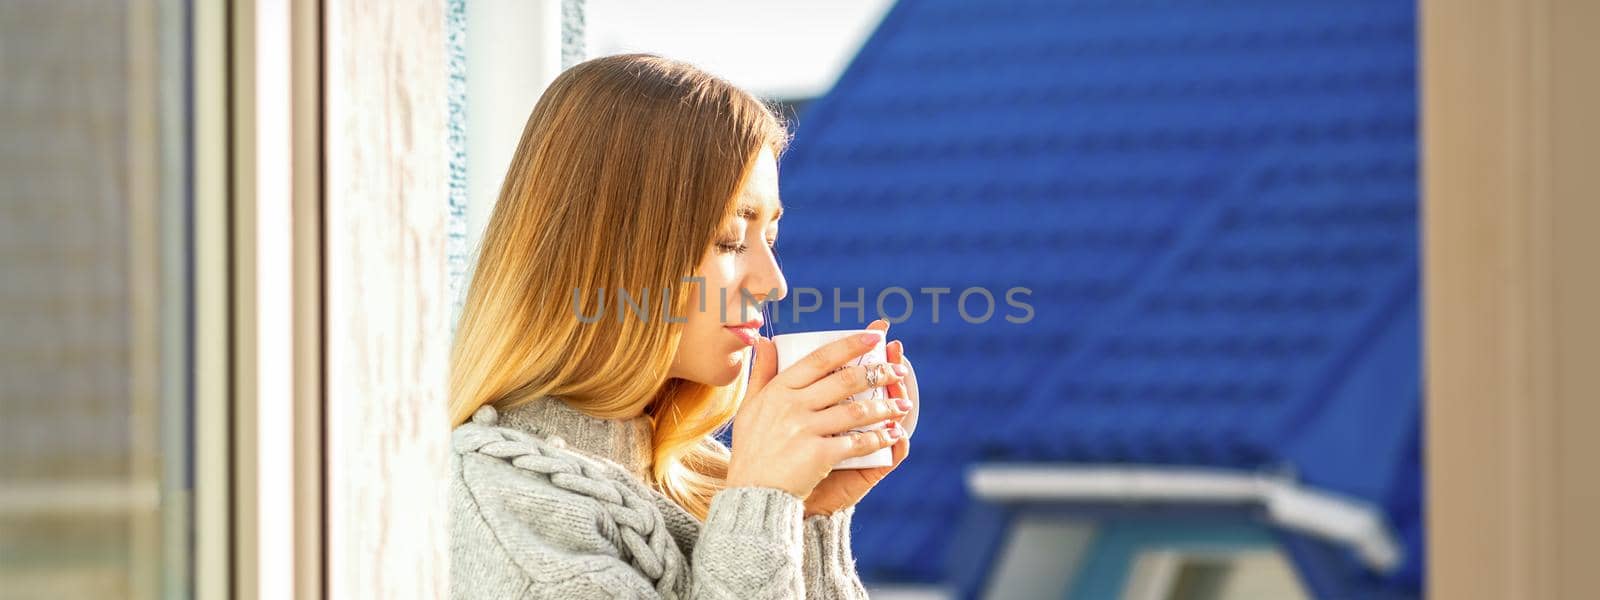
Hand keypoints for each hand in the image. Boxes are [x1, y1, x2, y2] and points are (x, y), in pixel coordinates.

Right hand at [725, 326, 911, 499]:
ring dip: (886, 406)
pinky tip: (893, 434)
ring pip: (856, 410)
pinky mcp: (818, 454)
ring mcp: (806, 429)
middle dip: (879, 372)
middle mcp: (793, 405)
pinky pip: (857, 442)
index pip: (820, 358)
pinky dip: (879, 438)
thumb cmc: (752, 448)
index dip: (850, 344)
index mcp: (779, 389)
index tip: (876, 335)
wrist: (752, 493)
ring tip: (903, 404)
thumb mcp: (750, 406)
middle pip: (845, 380)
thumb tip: (765, 339)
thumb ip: (762, 372)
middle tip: (899, 370)